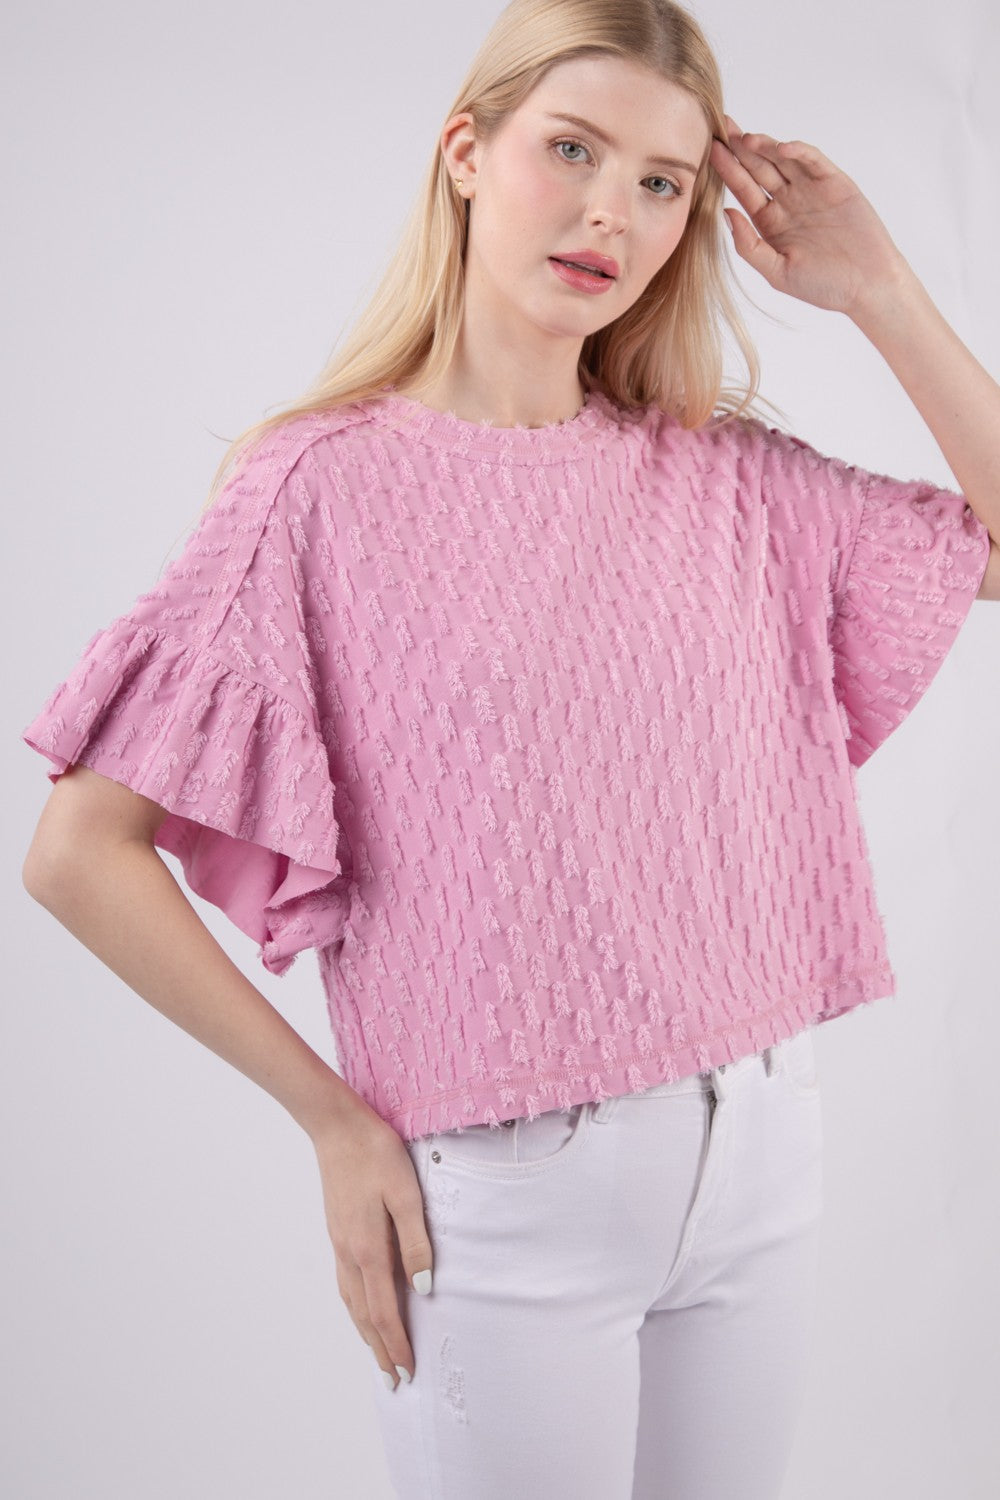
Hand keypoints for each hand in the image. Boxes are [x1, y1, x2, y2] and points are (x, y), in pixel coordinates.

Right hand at [311, 1103, 433, 1389]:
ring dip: (365, 1332)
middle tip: (393, 1380)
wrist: (336, 1126)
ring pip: (351, 1301)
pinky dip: (355, 1307)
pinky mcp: (336, 1231)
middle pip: (363, 1315)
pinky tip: (361, 1306)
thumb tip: (423, 1290)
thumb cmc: (376, 1154)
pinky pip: (345, 1282)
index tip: (407, 1371)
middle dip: (379, 1349)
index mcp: (367, 1248)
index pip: (383, 1311)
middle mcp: (348, 1252)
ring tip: (378, 1354)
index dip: (396, 1343)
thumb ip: (415, 1243)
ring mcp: (338, 1243)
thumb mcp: (406, 1194)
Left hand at [710, 115, 909, 319]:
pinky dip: (798, 152)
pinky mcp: (834, 183)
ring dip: (765, 147)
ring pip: (783, 160)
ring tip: (746, 139)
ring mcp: (810, 190)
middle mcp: (788, 201)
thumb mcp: (777, 272)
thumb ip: (749, 245)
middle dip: (741, 148)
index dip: (727, 169)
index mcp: (770, 222)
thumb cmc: (823, 285)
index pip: (744, 189)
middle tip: (722, 126)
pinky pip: (813, 161)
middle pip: (759, 167)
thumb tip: (726, 213)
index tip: (710, 151)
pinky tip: (781, 148)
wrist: (867, 286)